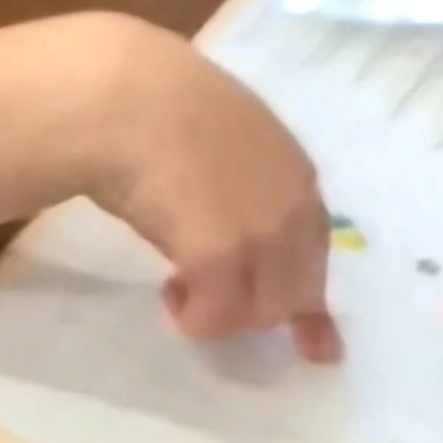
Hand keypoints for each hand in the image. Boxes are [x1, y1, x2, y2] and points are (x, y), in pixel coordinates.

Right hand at [84, 23, 339, 359]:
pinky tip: (170, 297)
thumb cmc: (157, 103)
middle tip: (206, 301)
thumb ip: (244, 176)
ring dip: (222, 315)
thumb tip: (230, 211)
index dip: (308, 293)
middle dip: (258, 310)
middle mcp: (291, 208)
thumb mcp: (223, 137)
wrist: (126, 98)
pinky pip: (217, 315)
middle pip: (294, 291)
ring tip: (178, 293)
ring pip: (260, 311)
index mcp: (295, 173)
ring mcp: (261, 234)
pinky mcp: (220, 257)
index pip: (316, 248)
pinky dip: (195, 319)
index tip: (314, 343)